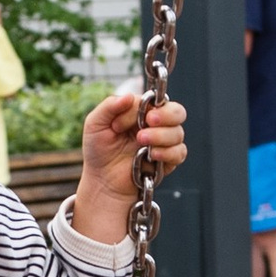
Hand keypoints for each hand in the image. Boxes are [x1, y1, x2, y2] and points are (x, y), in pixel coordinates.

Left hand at [73, 86, 186, 242]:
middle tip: (149, 121)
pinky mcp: (168, 161)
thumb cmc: (98, 150)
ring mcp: (164, 143)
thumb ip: (109, 106)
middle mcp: (156, 125)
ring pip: (178, 132)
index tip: (118, 124)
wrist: (102, 180)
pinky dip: (168, 152)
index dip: (142, 108)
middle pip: (177, 112)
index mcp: (141, 112)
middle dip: (166, 115)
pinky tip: (152, 155)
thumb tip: (129, 96)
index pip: (154, 101)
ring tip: (141, 142)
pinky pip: (180, 152)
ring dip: (161, 135)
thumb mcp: (95, 124)